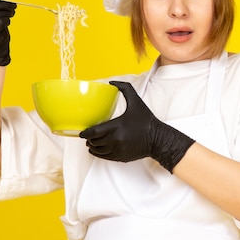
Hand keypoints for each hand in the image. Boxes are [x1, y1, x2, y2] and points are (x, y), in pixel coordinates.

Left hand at [79, 81, 195, 172]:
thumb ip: (125, 88)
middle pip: (95, 141)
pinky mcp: (121, 157)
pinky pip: (105, 157)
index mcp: (117, 126)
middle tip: (87, 136)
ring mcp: (119, 150)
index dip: (85, 133)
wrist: (158, 138)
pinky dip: (99, 154)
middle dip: (89, 139)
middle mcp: (116, 139)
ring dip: (93, 147)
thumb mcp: (136, 101)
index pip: (94, 132)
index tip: (82, 132)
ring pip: (99, 150)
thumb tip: (111, 82)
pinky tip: (96, 150)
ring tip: (91, 143)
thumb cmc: (146, 120)